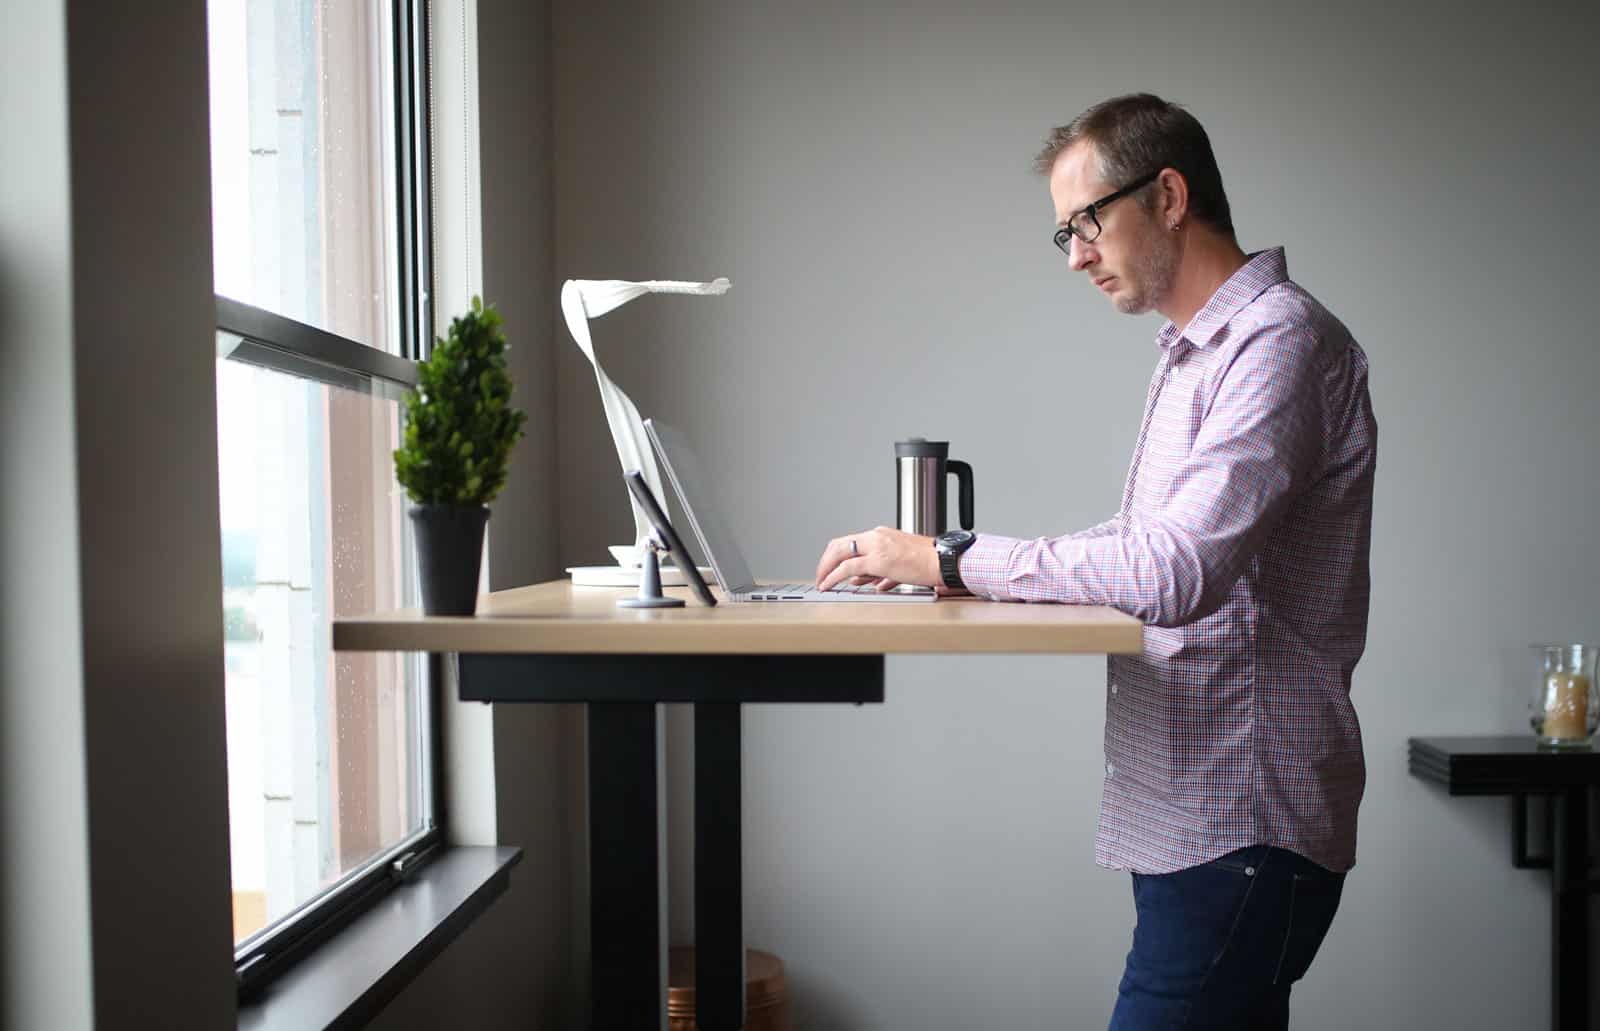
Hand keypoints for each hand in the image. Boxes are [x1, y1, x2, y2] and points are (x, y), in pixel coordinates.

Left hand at [814, 526, 941, 592]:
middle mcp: (876, 537)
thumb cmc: (928, 562)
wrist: (943, 561)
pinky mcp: (878, 560)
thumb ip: (879, 571)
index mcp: (881, 535)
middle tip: (820, 575)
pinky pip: (847, 568)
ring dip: (826, 569)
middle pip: (838, 545)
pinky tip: (828, 585)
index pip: (849, 541)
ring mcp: (876, 547)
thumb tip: (864, 580)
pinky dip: (833, 577)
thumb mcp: (899, 564)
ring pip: (839, 554)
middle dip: (825, 561)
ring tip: (821, 582)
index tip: (828, 566)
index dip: (834, 555)